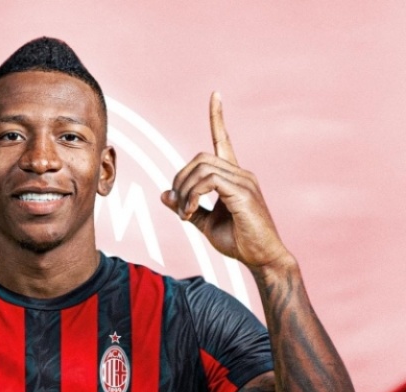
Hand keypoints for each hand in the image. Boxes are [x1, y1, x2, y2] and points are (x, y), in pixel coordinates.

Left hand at [161, 93, 289, 269]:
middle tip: (179, 207)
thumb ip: (187, 206)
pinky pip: (209, 182)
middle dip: (180, 179)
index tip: (215, 94)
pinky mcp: (244, 194)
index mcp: (234, 176)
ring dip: (184, 191)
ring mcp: (245, 182)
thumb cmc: (239, 241)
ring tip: (185, 213)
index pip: (223, 139)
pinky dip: (192, 196)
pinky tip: (190, 213)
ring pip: (202, 169)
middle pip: (199, 158)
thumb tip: (164, 194)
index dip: (217, 117)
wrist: (263, 259)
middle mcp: (242, 173)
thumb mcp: (206, 223)